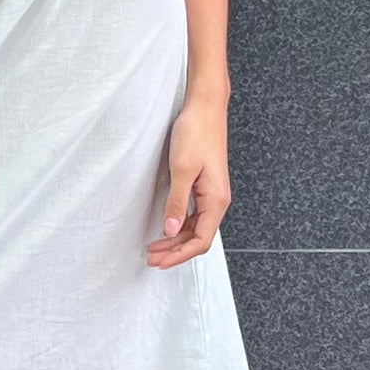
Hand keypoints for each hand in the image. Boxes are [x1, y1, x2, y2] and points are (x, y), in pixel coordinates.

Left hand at [148, 93, 230, 266]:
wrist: (205, 108)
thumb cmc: (196, 133)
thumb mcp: (182, 169)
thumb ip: (177, 202)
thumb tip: (171, 230)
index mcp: (216, 200)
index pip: (201, 241)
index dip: (179, 255)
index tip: (159, 261)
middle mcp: (218, 200)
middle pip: (199, 238)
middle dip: (175, 252)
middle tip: (151, 258)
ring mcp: (212, 194)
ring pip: (196, 228)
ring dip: (176, 240)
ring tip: (154, 247)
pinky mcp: (205, 186)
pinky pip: (195, 215)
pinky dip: (180, 226)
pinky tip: (167, 228)